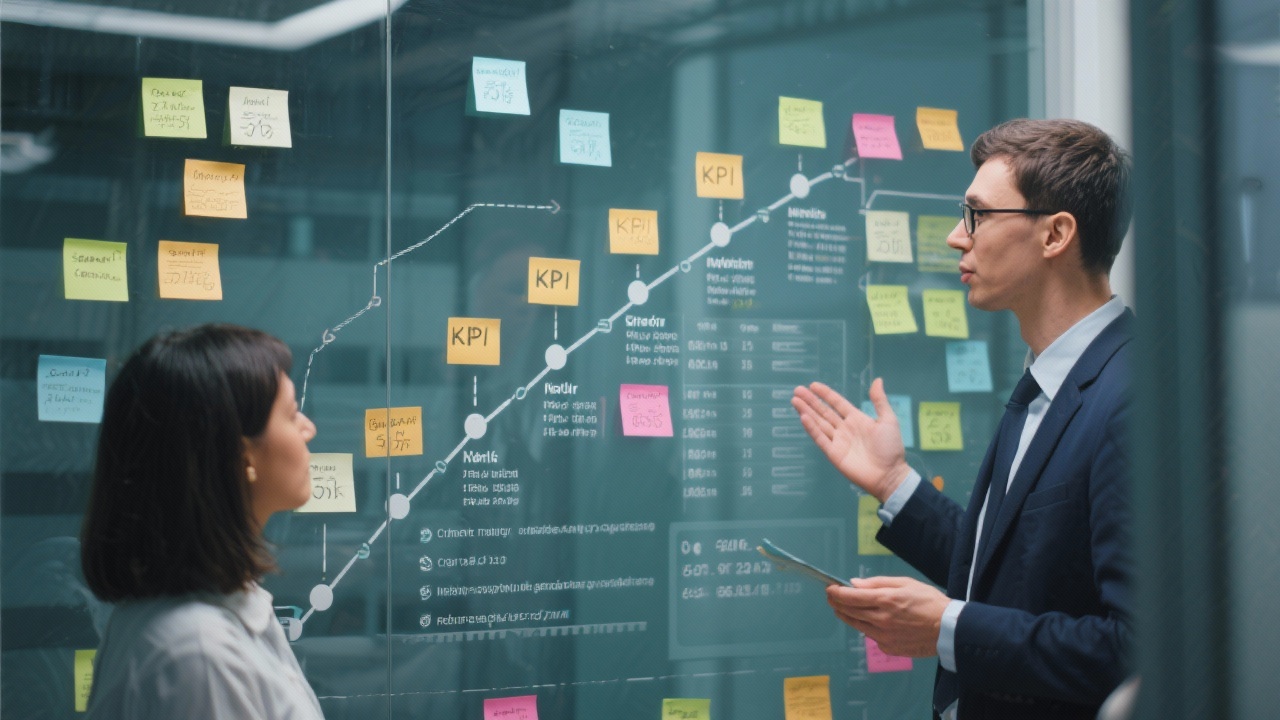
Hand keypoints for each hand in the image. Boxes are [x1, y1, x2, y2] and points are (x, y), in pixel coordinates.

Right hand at [791, 378, 909, 500]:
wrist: (889, 474)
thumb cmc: (890, 447)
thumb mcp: (888, 420)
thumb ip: (880, 401)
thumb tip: (877, 380)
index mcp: (856, 419)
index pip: (837, 403)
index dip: (825, 394)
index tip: (813, 385)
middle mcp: (844, 428)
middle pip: (824, 412)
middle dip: (811, 401)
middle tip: (797, 390)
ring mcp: (838, 441)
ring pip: (819, 423)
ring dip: (807, 412)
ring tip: (795, 401)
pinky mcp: (833, 454)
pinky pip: (820, 439)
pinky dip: (811, 429)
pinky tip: (803, 417)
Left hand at [826, 576, 949, 657]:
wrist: (949, 629)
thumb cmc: (929, 602)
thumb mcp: (905, 583)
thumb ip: (877, 583)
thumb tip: (855, 584)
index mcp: (885, 600)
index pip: (850, 597)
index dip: (836, 592)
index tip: (830, 588)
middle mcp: (881, 620)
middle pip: (850, 612)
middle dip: (837, 603)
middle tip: (831, 597)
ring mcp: (883, 636)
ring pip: (857, 625)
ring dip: (846, 616)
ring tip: (841, 609)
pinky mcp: (889, 648)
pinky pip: (871, 637)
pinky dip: (866, 628)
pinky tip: (868, 622)